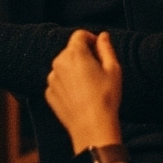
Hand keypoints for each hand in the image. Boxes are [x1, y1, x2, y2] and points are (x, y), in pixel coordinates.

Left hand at [45, 30, 123, 153]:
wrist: (93, 127)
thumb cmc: (106, 98)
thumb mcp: (113, 69)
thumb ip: (106, 48)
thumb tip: (103, 36)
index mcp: (74, 53)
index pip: (79, 35)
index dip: (91, 39)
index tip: (99, 49)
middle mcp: (58, 62)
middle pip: (71, 51)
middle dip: (83, 56)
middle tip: (98, 71)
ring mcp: (52, 78)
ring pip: (64, 66)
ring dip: (74, 70)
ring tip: (89, 86)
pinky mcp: (49, 92)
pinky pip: (59, 82)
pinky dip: (68, 84)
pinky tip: (80, 96)